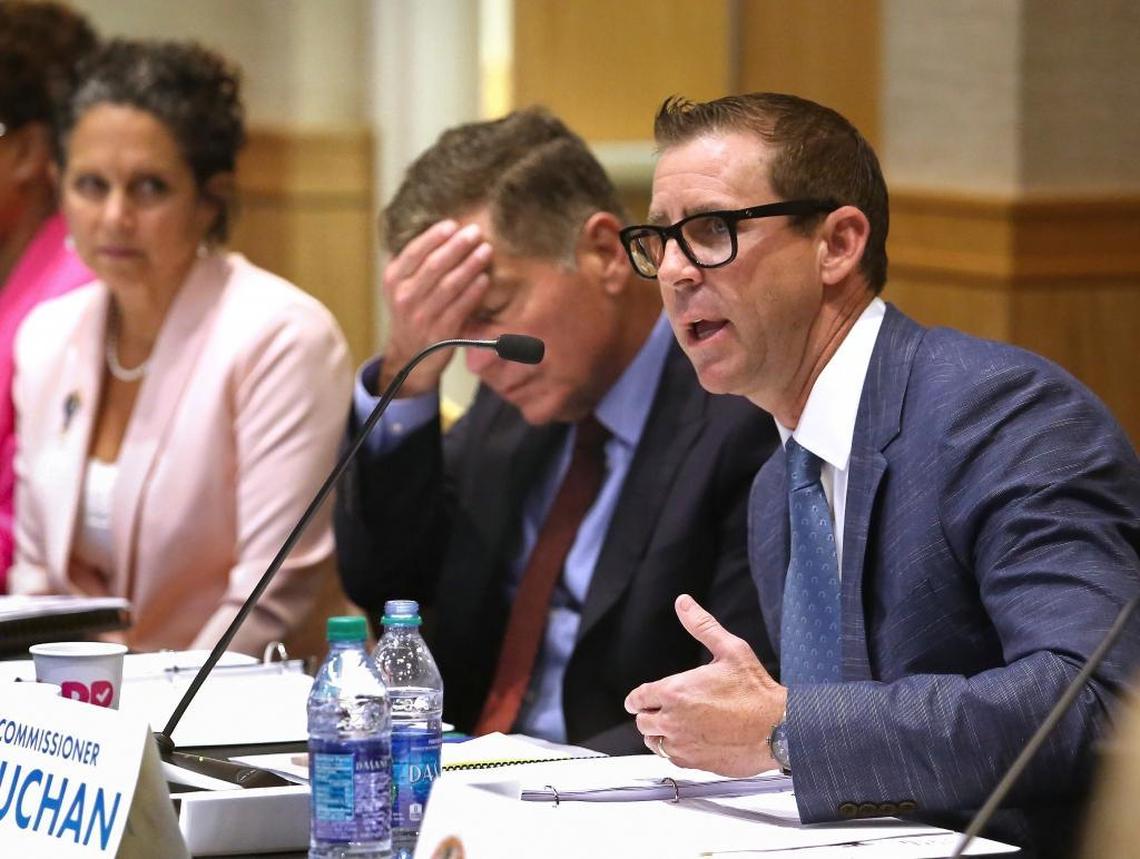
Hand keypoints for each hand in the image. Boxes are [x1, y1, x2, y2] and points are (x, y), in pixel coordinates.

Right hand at [379, 220, 492, 395]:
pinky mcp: (440, 333)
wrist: (411, 355)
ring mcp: (421, 316)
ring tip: (485, 250)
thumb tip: (442, 231)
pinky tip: (484, 279)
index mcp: (393, 280)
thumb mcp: (402, 286)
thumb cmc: (413, 312)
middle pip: (434, 265)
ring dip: (470, 265)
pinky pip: (459, 308)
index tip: (453, 224)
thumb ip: (415, 263)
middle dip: (457, 246)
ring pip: (449, 285)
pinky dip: (473, 292)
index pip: (414, 251)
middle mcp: (404, 297)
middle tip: (475, 232)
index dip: (434, 236)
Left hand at [624, 593, 785, 775]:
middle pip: (642, 721)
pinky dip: (674, 750)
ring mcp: (682, 744)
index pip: (638, 698)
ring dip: (659, 733)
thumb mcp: (730, 649)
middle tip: (664, 709)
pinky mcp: (694, 762)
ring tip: (675, 725)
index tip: (637, 700)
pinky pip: (670, 758)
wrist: (778, 728)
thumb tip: (684, 603)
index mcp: (675, 691)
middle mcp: (672, 720)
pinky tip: (689, 740)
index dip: (636, 698)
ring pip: (653, 741)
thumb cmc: (755, 690)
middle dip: (650, 713)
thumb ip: (702, 625)